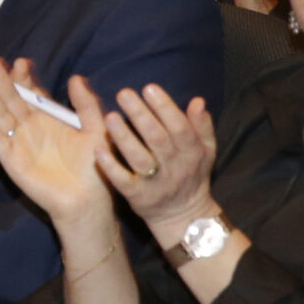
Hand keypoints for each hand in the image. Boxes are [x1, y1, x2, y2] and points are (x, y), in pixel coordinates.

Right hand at [0, 58, 113, 231]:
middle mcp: (31, 127)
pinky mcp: (11, 160)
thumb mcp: (96, 128)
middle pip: (11, 99)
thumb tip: (76, 78)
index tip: (21, 62)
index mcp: (49, 118)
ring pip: (1, 114)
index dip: (24, 76)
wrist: (88, 199)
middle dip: (1, 80)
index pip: (31, 92)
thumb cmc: (94, 165)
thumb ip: (87, 104)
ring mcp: (19, 143)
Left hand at [89, 82, 220, 235]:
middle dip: (141, 115)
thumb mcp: (206, 151)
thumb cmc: (191, 175)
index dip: (165, 107)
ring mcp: (155, 183)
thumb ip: (202, 127)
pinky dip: (111, 166)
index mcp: (191, 152)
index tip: (149, 87)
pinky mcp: (138, 197)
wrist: (183, 216)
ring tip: (110, 116)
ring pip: (139, 159)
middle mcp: (174, 167)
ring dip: (124, 137)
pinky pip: (123, 181)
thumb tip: (198, 101)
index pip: (179, 127)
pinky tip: (98, 149)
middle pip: (158, 139)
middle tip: (123, 93)